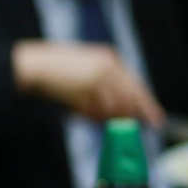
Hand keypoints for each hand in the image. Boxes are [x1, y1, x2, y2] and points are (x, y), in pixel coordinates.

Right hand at [12, 40, 165, 125]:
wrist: (31, 66)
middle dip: (128, 116)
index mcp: (110, 58)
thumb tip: (117, 110)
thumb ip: (102, 85)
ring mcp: (99, 78)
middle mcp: (109, 67)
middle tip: (126, 128)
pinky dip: (91, 117)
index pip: (136, 86)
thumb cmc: (52, 70)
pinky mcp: (87, 89)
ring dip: (105, 117)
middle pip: (130, 99)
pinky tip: (79, 110)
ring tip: (88, 114)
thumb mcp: (82, 70)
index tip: (155, 120)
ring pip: (115, 108)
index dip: (146, 104)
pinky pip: (97, 112)